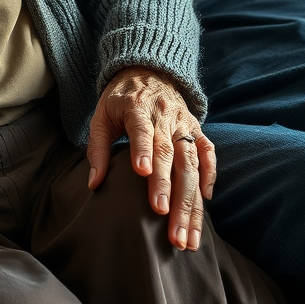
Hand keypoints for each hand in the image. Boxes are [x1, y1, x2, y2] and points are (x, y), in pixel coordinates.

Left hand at [86, 67, 215, 251]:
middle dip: (168, 189)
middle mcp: (165, 115)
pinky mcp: (196, 129)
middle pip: (170, 154)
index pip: (142, 130)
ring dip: (191, 199)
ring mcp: (184, 123)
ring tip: (187, 233)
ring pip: (191, 162)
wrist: (148, 69)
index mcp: (138, 107)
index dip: (142, 150)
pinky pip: (208, 153)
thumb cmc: (120, 99)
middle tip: (165, 222)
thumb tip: (94, 183)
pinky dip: (210, 175)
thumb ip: (97, 148)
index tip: (142, 173)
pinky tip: (206, 201)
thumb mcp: (101, 115)